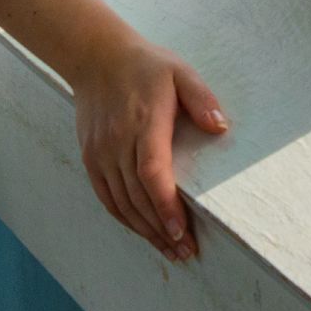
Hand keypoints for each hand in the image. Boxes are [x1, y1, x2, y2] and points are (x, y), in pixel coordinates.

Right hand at [72, 37, 228, 260]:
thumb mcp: (180, 71)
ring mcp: (101, 153)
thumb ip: (202, 98)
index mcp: (143, 122)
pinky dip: (124, 218)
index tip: (181, 231)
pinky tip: (143, 231)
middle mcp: (118, 142)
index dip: (166, 206)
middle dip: (162, 229)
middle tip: (186, 252)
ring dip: (145, 231)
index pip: (152, 173)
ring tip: (169, 251)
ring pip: (121, 203)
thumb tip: (220, 126)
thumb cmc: (145, 66)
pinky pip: (106, 197)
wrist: (96, 58)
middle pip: (138, 197)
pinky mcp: (91, 158)